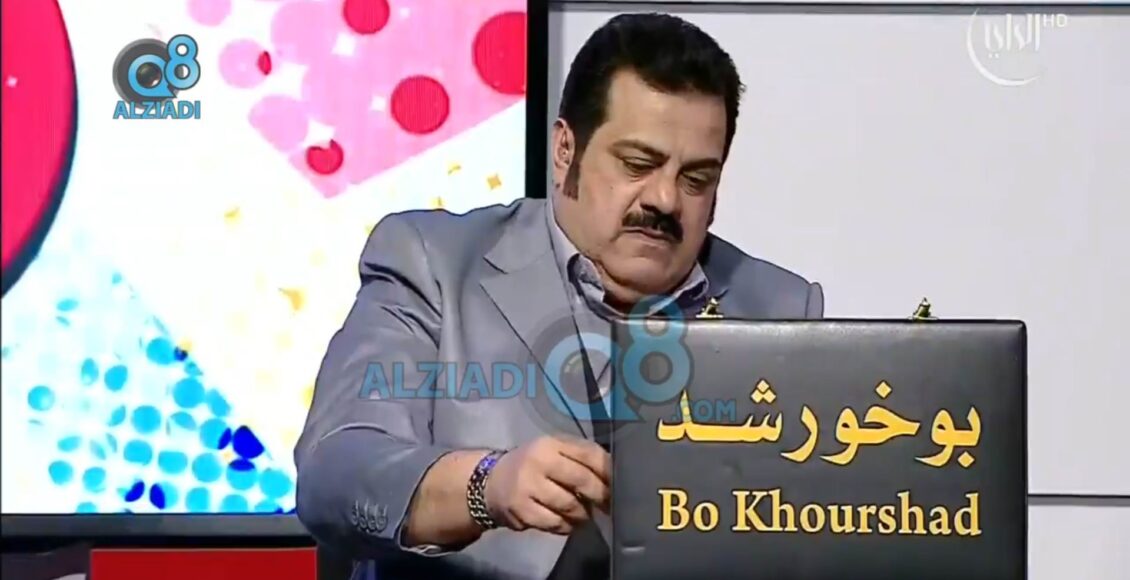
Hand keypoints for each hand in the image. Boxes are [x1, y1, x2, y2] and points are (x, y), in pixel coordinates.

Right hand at [483, 436, 610, 534]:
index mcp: (551, 444)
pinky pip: (554, 522)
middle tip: (609, 505)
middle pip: (581, 479)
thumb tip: (615, 473)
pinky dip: (566, 525)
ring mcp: (527, 486)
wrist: (489, 482)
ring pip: (569, 504)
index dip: (608, 471)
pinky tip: (568, 523)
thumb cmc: (532, 465)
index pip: (589, 454)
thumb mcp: (553, 451)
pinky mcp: (521, 510)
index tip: (621, 484)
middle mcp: (538, 461)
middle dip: (601, 495)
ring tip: (586, 514)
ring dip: (583, 513)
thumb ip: (580, 457)